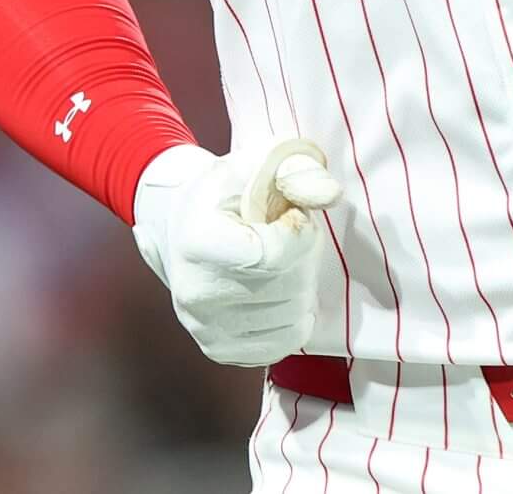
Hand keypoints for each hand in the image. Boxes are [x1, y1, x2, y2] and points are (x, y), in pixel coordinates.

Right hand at [131, 138, 344, 365]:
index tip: (289, 215)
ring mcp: (204, 327)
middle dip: (303, 257)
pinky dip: (294, 318)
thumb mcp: (258, 163)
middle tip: (284, 236)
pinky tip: (279, 291)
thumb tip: (330, 194)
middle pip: (288, 286)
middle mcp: (194, 292)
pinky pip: (284, 344)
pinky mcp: (218, 350)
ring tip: (279, 262)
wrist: (182, 224)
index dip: (299, 232)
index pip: (275, 255)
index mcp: (198, 242)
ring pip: (292, 316)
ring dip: (301, 285)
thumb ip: (297, 171)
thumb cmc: (227, 191)